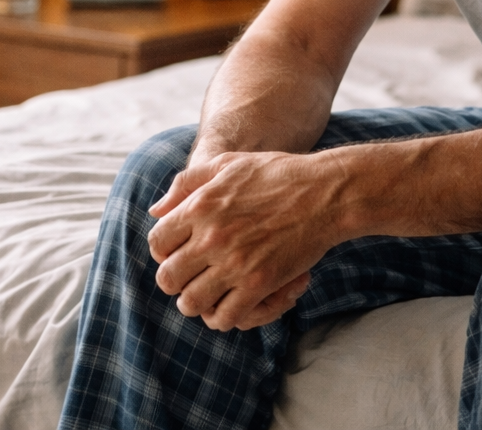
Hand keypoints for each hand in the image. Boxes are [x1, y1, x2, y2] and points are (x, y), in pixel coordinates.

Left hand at [147, 151, 334, 330]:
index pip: (158, 242)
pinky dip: (222, 317)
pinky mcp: (259, 284)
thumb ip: (187, 182)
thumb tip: (156, 210)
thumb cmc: (277, 174)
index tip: (177, 253)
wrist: (325, 193)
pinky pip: (225, 316)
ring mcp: (235, 263)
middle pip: (168, 278)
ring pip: (192, 303)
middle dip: (175, 282)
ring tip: (207, 295)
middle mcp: (212, 236)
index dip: (163, 252)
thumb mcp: (227, 163)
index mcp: (201, 206)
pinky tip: (230, 306)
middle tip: (189, 278)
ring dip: (195, 303)